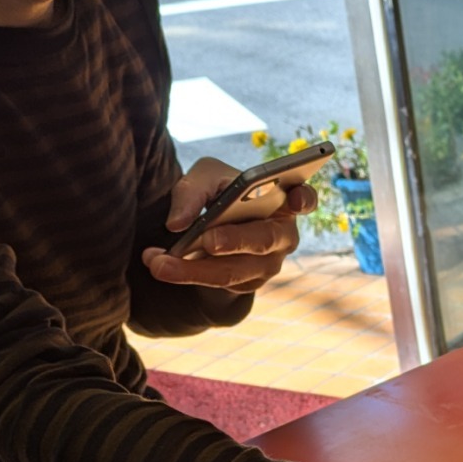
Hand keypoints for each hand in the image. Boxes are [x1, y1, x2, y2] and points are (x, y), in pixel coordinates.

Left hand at [143, 157, 316, 293]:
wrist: (216, 224)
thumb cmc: (220, 193)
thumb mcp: (205, 178)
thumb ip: (191, 191)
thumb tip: (177, 223)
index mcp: (283, 200)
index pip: (304, 198)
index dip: (303, 198)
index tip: (294, 197)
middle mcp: (283, 235)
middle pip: (264, 240)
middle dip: (235, 241)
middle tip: (207, 240)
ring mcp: (269, 263)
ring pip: (235, 270)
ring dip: (194, 268)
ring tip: (158, 262)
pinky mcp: (249, 282)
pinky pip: (218, 283)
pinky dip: (186, 273)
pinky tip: (157, 263)